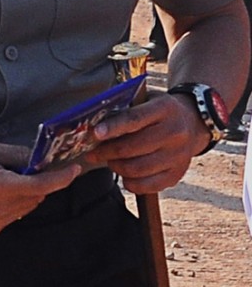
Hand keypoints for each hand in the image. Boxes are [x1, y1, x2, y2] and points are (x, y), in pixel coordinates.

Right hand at [0, 139, 81, 236]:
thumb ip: (14, 154)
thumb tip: (40, 159)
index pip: (39, 187)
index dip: (60, 179)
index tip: (73, 171)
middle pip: (35, 197)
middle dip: (37, 181)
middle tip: (21, 166)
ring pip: (26, 208)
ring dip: (24, 193)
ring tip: (0, 178)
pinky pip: (13, 216)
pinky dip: (12, 204)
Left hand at [87, 93, 207, 192]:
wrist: (193, 123)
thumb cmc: (158, 111)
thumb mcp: (146, 101)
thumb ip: (125, 110)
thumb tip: (94, 128)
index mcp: (164, 109)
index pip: (135, 119)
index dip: (113, 127)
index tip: (95, 134)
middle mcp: (175, 133)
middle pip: (133, 147)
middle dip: (106, 152)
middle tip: (93, 153)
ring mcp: (178, 155)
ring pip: (138, 168)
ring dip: (116, 167)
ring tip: (109, 161)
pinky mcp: (178, 173)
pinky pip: (149, 185)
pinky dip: (131, 183)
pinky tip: (123, 175)